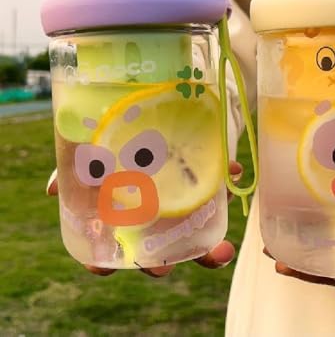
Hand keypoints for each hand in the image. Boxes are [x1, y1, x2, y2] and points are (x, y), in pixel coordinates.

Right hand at [47, 161, 242, 277]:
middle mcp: (154, 221)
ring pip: (194, 239)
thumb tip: (53, 189)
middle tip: (162, 267)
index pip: (111, 251)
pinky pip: (218, 194)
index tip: (100, 268)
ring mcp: (181, 208)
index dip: (104, 264)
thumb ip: (77, 171)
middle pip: (156, 257)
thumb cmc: (120, 145)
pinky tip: (232, 170)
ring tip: (222, 250)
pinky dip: (226, 185)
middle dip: (161, 266)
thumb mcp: (98, 153)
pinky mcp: (204, 187)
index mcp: (123, 216)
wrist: (157, 117)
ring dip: (210, 250)